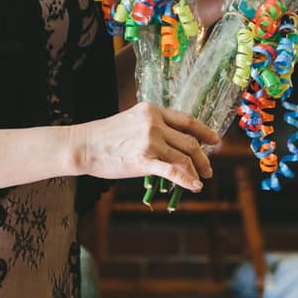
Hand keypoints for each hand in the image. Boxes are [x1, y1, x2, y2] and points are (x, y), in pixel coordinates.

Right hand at [74, 102, 218, 191]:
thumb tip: (171, 142)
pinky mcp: (143, 159)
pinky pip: (173, 171)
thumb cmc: (103, 136)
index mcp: (152, 111)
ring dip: (196, 170)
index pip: (187, 120)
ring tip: (200, 180)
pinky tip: (194, 187)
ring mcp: (149, 141)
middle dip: (203, 157)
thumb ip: (152, 126)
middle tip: (208, 169)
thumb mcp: (131, 120)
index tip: (215, 140)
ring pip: (184, 157)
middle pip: (189, 141)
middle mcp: (154, 123)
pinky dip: (187, 180)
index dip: (205, 131)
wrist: (82, 145)